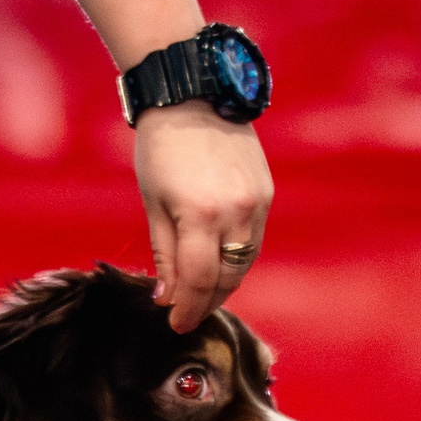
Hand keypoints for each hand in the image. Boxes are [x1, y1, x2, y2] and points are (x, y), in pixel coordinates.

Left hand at [135, 100, 272, 332]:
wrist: (194, 96)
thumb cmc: (162, 148)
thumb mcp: (153, 203)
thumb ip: (165, 254)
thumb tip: (167, 297)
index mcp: (200, 215)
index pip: (199, 282)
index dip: (188, 309)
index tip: (176, 324)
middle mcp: (236, 212)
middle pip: (228, 278)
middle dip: (207, 301)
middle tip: (186, 313)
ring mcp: (257, 203)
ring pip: (245, 262)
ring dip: (224, 283)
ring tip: (201, 291)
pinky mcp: (267, 194)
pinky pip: (254, 239)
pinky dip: (237, 256)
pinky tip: (219, 260)